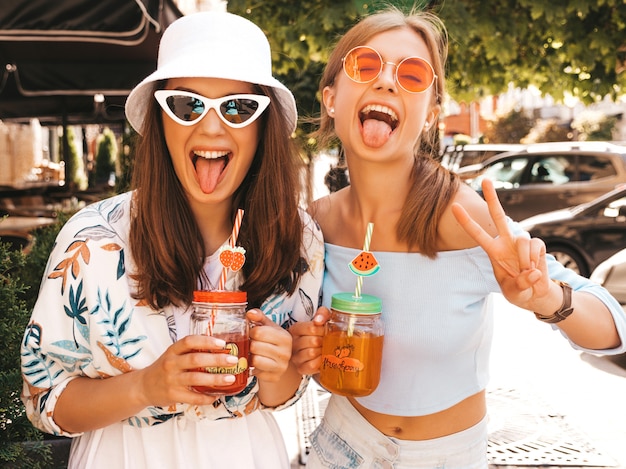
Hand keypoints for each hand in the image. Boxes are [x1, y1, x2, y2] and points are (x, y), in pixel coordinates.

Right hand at [136, 334, 237, 406]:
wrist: (143, 387)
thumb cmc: (164, 368)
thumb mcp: (173, 355)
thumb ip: (191, 351)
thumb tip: (220, 348)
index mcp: (172, 351)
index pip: (189, 341)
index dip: (207, 341)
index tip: (222, 343)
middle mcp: (171, 364)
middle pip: (196, 359)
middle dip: (217, 359)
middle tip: (233, 360)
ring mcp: (171, 380)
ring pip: (196, 379)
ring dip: (215, 379)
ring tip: (230, 378)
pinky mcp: (173, 395)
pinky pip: (193, 397)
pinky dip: (207, 398)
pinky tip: (217, 396)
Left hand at [246, 308, 292, 382]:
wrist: (281, 360)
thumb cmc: (272, 340)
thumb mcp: (268, 326)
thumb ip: (259, 316)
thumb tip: (249, 313)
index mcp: (285, 337)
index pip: (258, 332)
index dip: (251, 332)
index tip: (252, 333)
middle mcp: (286, 352)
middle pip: (255, 346)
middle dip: (249, 345)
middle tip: (251, 344)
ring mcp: (282, 366)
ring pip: (255, 360)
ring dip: (250, 357)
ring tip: (252, 354)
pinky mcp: (275, 377)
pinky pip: (256, 373)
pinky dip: (253, 368)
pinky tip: (256, 364)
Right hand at [289, 306, 330, 374]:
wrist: (324, 350)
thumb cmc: (322, 334)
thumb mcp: (324, 319)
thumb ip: (322, 313)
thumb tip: (318, 320)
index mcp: (296, 329)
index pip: (311, 328)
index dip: (322, 330)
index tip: (325, 331)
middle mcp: (293, 343)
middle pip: (313, 341)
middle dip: (323, 341)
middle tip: (326, 341)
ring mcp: (296, 357)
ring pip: (311, 353)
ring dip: (322, 351)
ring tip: (324, 349)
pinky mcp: (301, 368)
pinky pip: (311, 365)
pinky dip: (320, 362)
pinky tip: (322, 358)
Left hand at [451, 178, 552, 309]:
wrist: (536, 295)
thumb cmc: (519, 291)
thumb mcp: (514, 293)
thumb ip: (520, 284)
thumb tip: (532, 271)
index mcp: (493, 251)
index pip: (477, 233)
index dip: (466, 221)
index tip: (454, 206)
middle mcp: (506, 242)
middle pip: (498, 216)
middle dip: (492, 198)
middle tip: (485, 179)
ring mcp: (522, 242)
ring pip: (522, 239)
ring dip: (525, 259)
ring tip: (525, 272)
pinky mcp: (537, 245)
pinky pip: (536, 247)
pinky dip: (536, 260)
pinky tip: (535, 268)